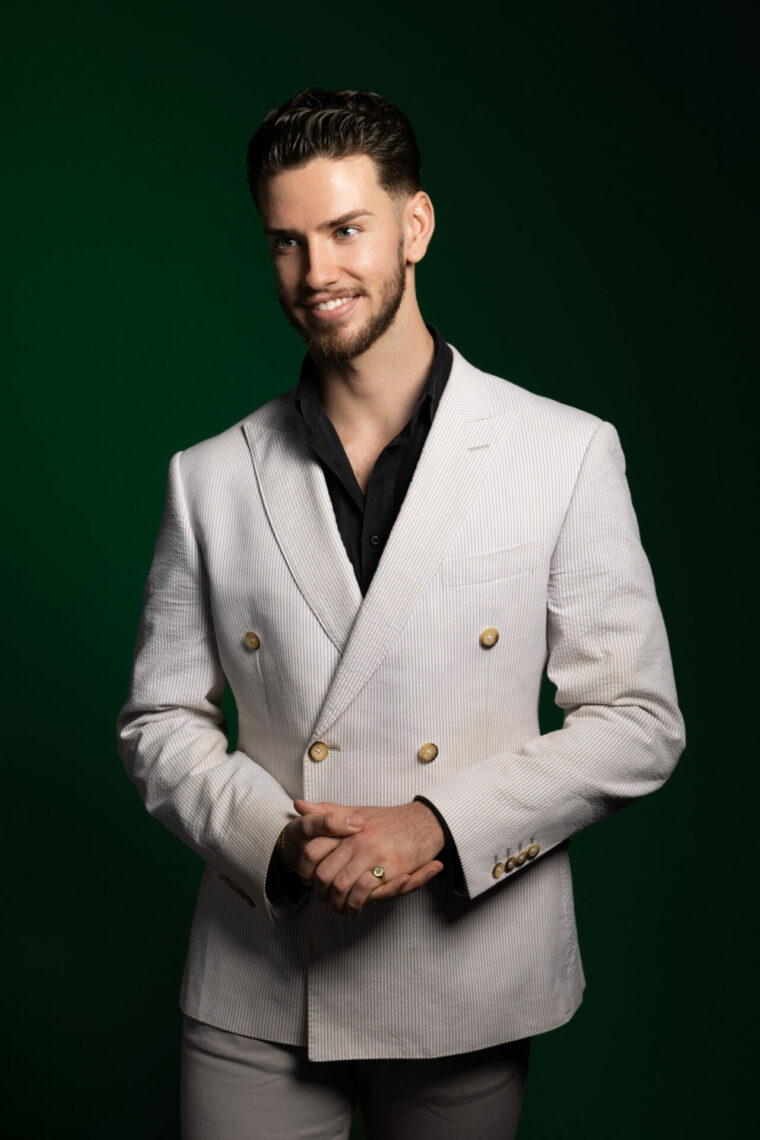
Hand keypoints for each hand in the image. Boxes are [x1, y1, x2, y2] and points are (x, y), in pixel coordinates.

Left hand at [294, 799, 444, 917]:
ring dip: (337, 903)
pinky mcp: (391, 868)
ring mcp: (373, 854)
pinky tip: (356, 908)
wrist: (424, 822)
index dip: (305, 870)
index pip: (312, 851)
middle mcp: (357, 840)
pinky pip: (365, 892)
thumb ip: (327, 812)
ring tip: (340, 908)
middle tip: (325, 899)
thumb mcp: (356, 811)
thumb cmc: (389, 819)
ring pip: (342, 886)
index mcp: (346, 827)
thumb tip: (298, 804)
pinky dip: (356, 904)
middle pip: (324, 875)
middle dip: (321, 893)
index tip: (308, 879)